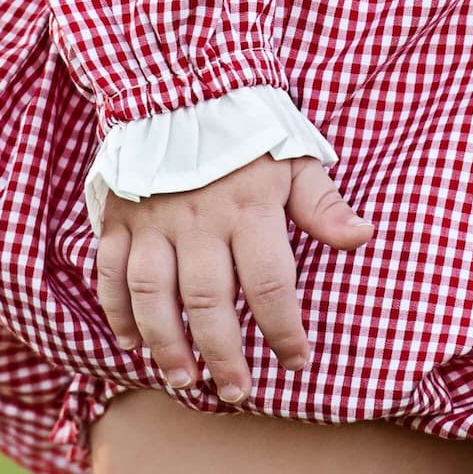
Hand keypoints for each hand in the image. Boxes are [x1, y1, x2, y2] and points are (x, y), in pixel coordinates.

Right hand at [94, 153, 372, 402]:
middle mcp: (198, 218)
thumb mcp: (296, 158)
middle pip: (209, 303)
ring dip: (167, 344)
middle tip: (238, 391)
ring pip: (154, 295)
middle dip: (225, 356)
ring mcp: (153, 220)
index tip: (296, 361)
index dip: (284, 331)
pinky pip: (111, 273)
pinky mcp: (119, 216)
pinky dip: (117, 311)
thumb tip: (361, 238)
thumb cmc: (250, 130)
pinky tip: (133, 342)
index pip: (270, 285)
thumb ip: (323, 204)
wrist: (184, 82)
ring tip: (183, 379)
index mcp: (249, 207)